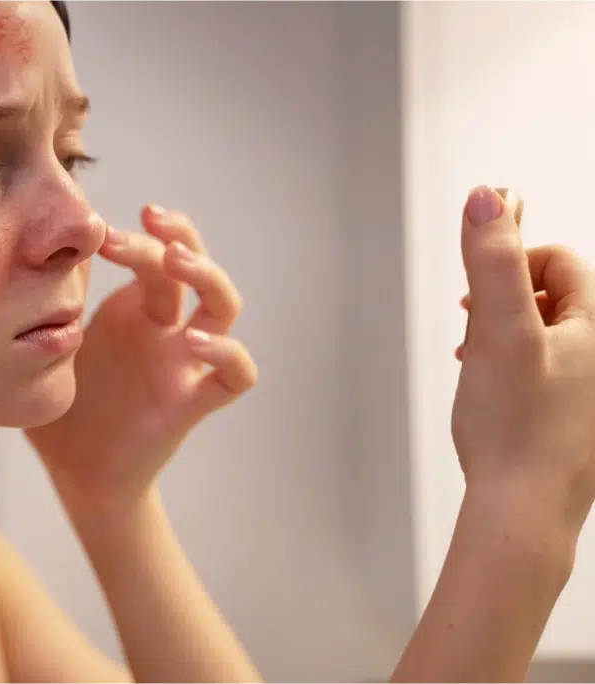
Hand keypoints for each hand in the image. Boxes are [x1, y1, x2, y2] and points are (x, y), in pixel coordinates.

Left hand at [25, 205, 256, 514]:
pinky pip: (234, 377)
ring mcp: (182, 363)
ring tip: (177, 261)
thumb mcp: (44, 350)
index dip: (138, 235)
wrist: (76, 475)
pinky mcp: (190, 402)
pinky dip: (228, 354)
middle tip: (149, 219)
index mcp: (134, 311)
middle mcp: (165, 330)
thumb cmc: (61, 411)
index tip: (101, 230)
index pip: (153, 255)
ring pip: (224, 307)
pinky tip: (196, 342)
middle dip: (178, 235)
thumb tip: (24, 252)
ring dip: (209, 276)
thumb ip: (41, 306)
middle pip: (194, 266)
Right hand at [452, 185, 594, 536]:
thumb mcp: (499, 331)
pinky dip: (513, 373)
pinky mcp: (573, 427)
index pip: (563, 263)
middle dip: (505, 302)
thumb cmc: (515, 430)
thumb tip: (488, 196)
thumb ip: (492, 260)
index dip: (514, 261)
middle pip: (555, 300)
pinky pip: (544, 378)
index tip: (477, 289)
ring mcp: (589, 396)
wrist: (523, 512)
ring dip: (505, 338)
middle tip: (471, 324)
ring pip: (546, 340)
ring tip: (476, 360)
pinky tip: (491, 396)